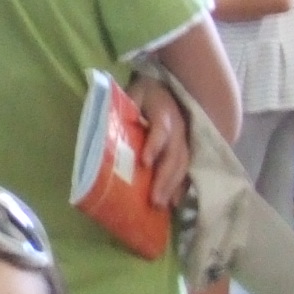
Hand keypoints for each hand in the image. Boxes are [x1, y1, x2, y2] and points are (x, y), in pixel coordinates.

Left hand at [130, 73, 190, 208]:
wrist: (162, 87)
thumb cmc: (142, 94)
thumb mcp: (131, 94)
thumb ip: (123, 107)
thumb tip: (108, 125)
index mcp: (164, 112)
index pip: (161, 130)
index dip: (154, 145)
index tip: (145, 162)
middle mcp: (178, 128)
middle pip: (174, 154)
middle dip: (165, 178)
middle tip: (154, 199)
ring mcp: (183, 140)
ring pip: (182, 165)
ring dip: (173, 186)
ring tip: (162, 205)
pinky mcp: (184, 150)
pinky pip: (185, 170)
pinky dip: (181, 187)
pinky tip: (174, 204)